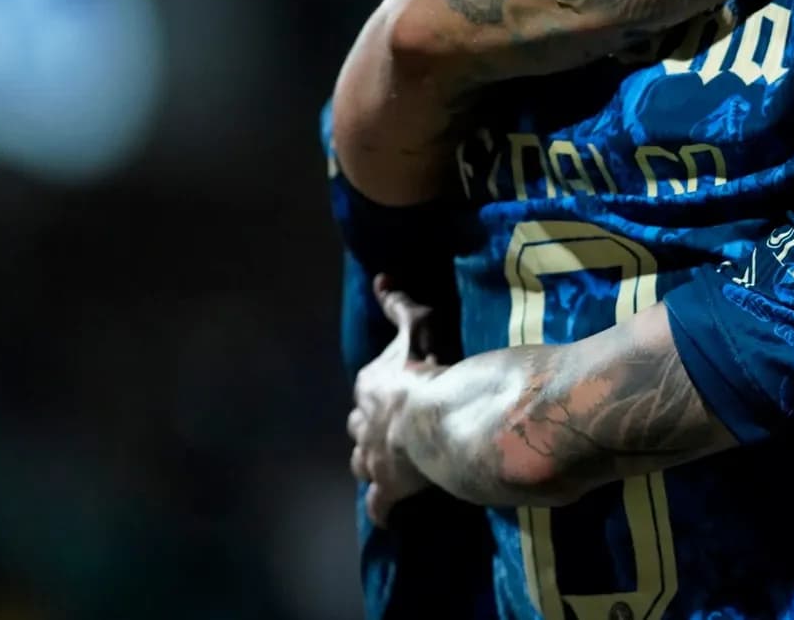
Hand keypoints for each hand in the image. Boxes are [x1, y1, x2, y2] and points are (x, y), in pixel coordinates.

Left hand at [348, 278, 441, 525]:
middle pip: (358, 426)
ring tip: (385, 466)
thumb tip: (380, 277)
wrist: (435, 420)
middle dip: (369, 427)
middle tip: (388, 429)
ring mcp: (373, 458)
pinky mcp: (388, 488)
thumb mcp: (416, 328)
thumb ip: (399, 306)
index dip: (379, 392)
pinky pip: (379, 503)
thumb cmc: (426, 371)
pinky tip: (388, 516)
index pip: (367, 389)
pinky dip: (382, 508)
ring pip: (361, 463)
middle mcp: (363, 424)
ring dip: (370, 463)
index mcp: (369, 387)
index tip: (392, 393)